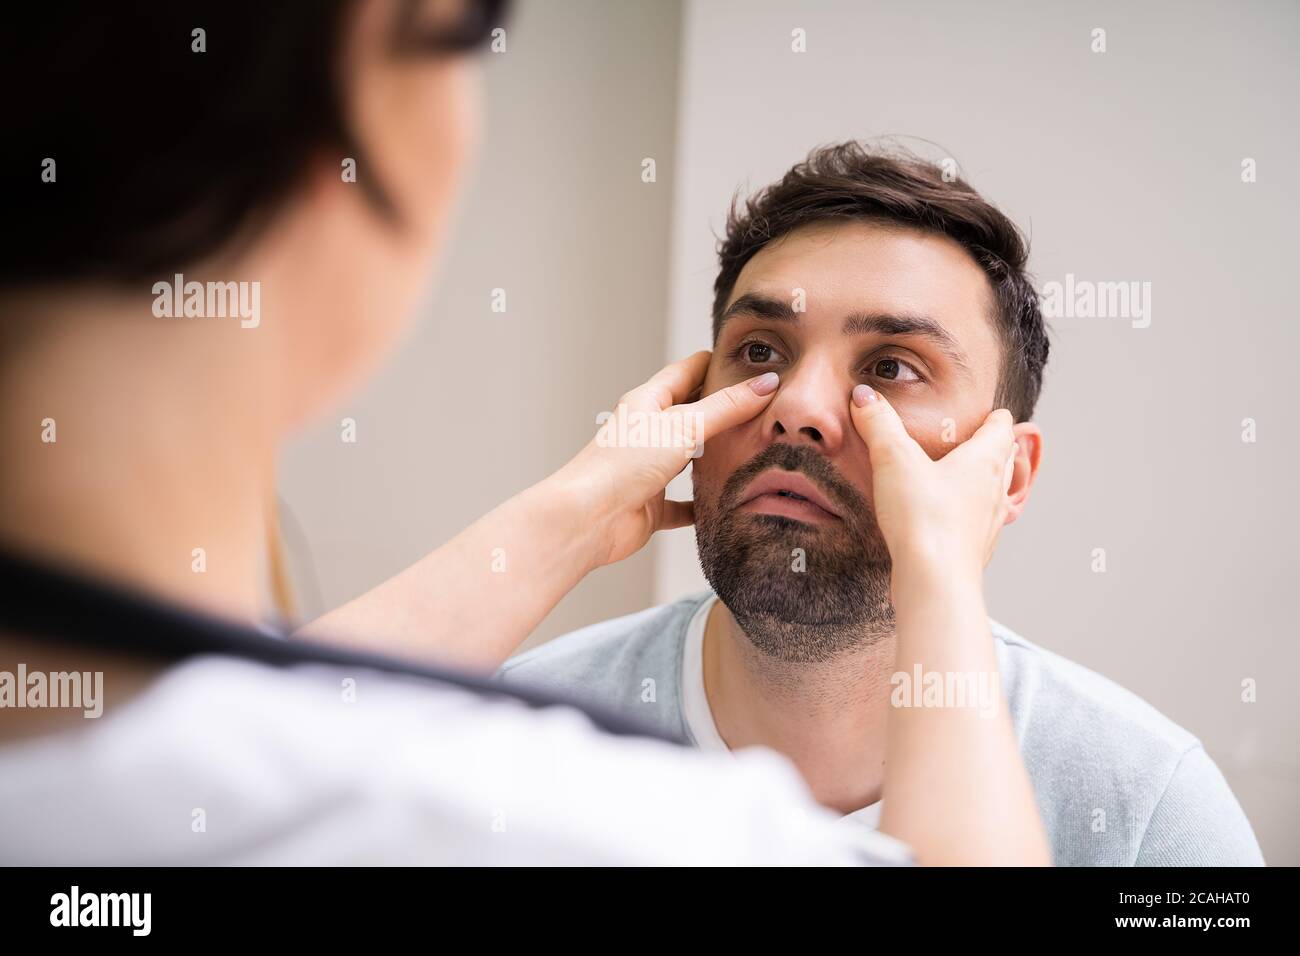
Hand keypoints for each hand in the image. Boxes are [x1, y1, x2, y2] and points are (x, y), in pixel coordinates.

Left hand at [556, 351, 777, 569]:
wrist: (587, 519)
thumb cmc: (622, 464)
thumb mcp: (682, 426)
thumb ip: (725, 408)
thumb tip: (767, 384)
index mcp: (648, 402)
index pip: (688, 372)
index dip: (718, 363)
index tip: (752, 361)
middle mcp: (648, 433)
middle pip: (692, 414)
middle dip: (724, 411)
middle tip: (765, 407)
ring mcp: (649, 469)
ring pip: (690, 458)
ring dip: (717, 457)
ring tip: (755, 451)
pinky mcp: (651, 506)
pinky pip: (683, 504)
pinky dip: (703, 504)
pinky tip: (726, 504)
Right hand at [848, 385, 1017, 579]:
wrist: (934, 582)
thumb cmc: (923, 518)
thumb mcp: (894, 460)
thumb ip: (878, 424)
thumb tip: (863, 395)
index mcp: (985, 461)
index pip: (1001, 427)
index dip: (992, 416)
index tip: (983, 412)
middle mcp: (994, 491)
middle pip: (1003, 459)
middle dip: (989, 448)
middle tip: (969, 441)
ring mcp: (988, 524)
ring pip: (993, 494)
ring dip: (979, 484)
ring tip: (956, 479)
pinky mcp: (974, 551)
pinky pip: (976, 525)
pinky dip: (965, 516)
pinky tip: (940, 520)